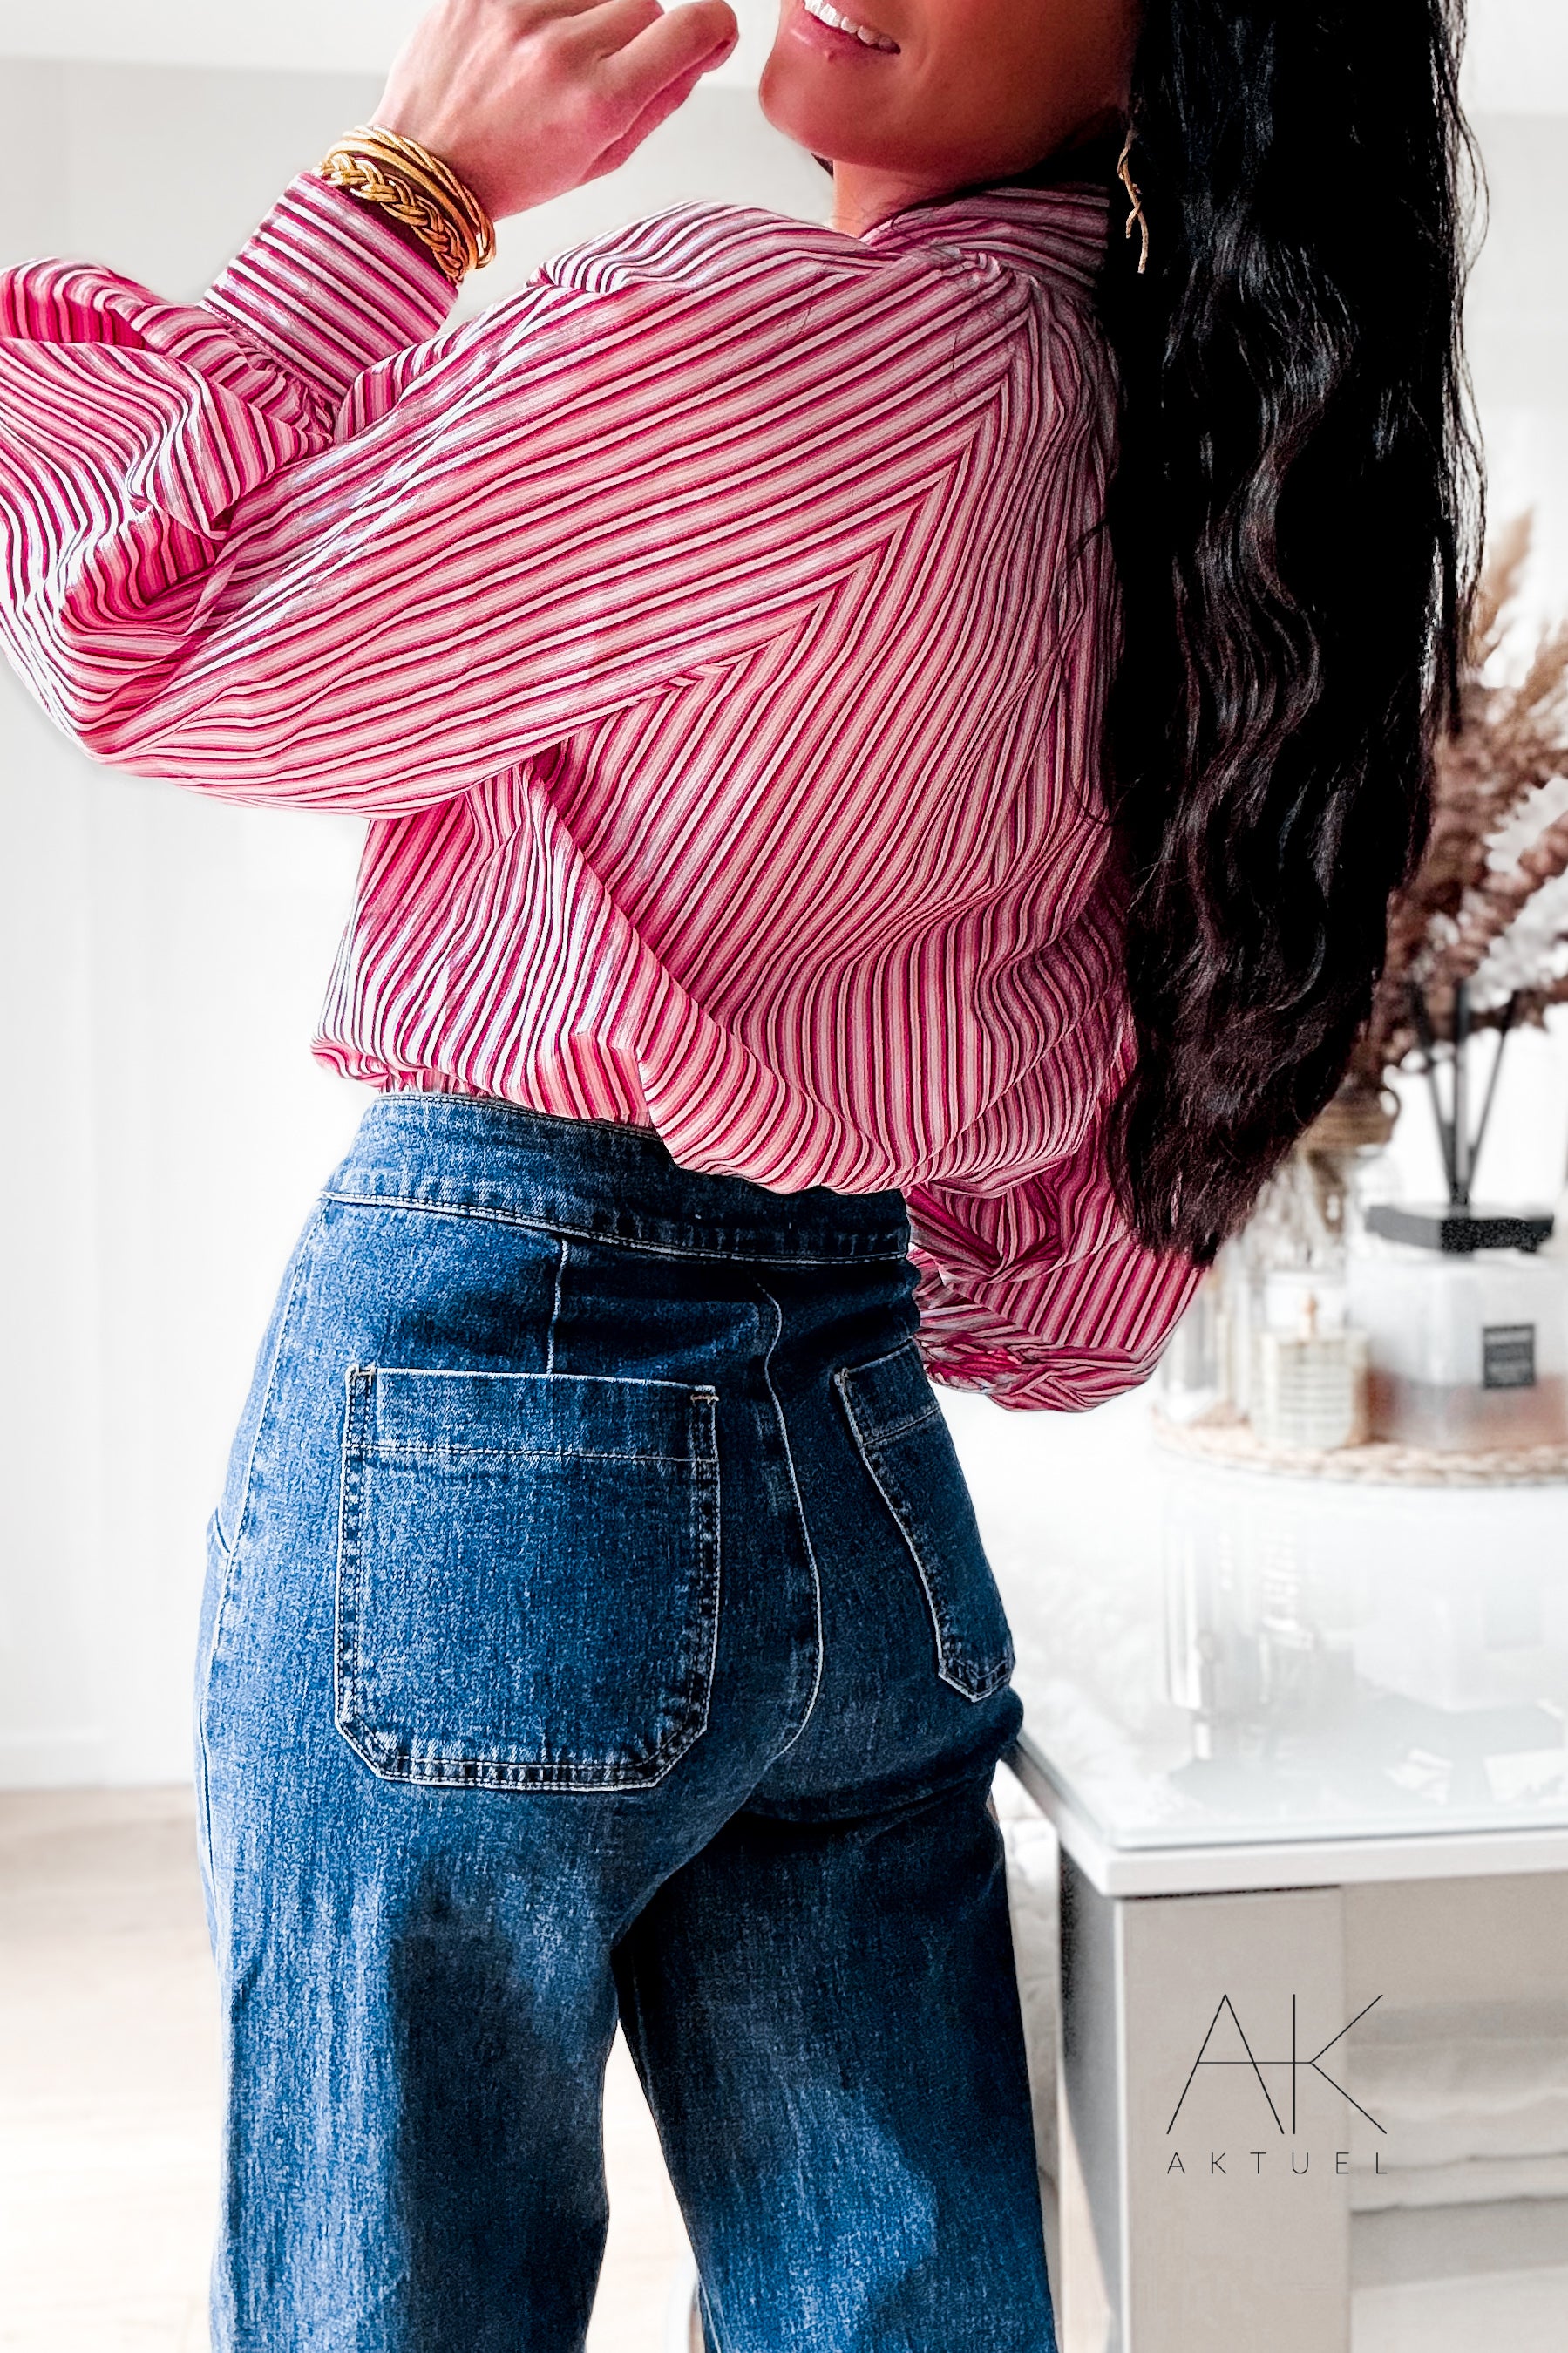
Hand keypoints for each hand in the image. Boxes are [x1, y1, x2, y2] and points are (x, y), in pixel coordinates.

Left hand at [375, 0, 739, 220]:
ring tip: (553, 62)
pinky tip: (525, 44)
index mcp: (599, 102)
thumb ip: (660, 102)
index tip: (708, 33)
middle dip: (635, 38)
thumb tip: (705, 48)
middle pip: (645, 5)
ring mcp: (517, 12)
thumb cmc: (512, 172)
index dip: (711, 27)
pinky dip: (547, 9)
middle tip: (600, 74)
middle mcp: (561, 49)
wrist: (424, 167)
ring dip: (588, 18)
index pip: (692, 26)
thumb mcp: (601, 160)